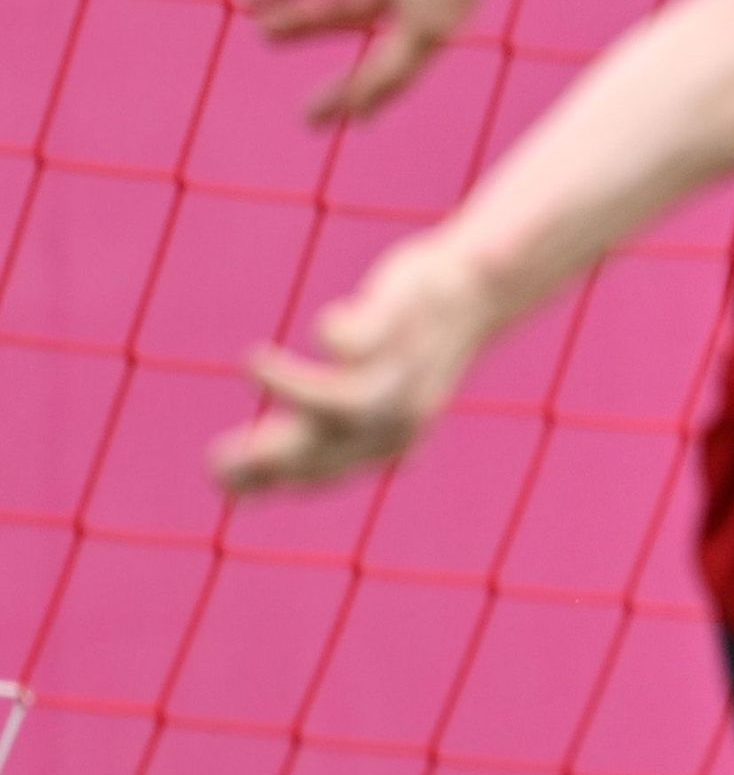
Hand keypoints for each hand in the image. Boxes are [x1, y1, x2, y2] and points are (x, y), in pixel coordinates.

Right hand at [210, 234, 498, 494]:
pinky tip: (325, 324)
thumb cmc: (395, 353)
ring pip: (350, 401)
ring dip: (295, 387)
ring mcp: (403, 371)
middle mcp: (395, 417)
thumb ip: (304, 435)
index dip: (266, 480)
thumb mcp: (350, 400)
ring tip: (249, 360)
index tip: (216, 476)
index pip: (317, 474)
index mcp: (380, 441)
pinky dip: (341, 336)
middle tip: (216, 453)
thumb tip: (229, 479)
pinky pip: (373, 339)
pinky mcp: (407, 323)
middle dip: (272, 457)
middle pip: (330, 452)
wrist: (476, 293)